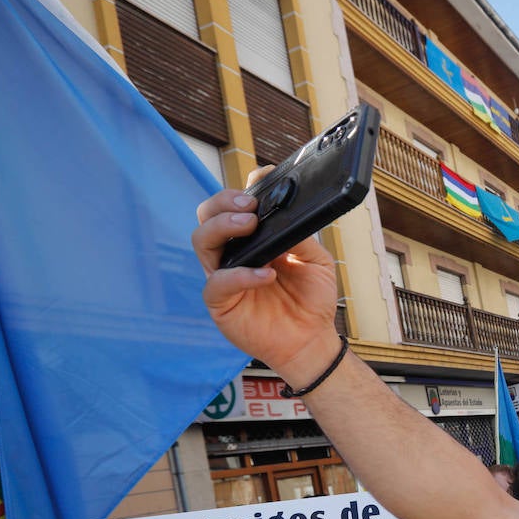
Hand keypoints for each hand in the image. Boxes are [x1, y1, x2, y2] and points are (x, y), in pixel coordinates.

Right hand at [193, 179, 340, 382]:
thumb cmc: (312, 301)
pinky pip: (218, 283)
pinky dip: (240, 275)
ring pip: (202, 240)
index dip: (243, 189)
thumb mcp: (316, 262)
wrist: (312, 340)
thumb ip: (301, 237)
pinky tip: (266, 274)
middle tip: (250, 207)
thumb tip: (288, 216)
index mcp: (254, 239)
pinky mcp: (221, 302)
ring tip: (250, 225)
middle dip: (224, 202)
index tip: (262, 178)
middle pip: (208, 215)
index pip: (236, 206)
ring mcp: (224, 274)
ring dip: (223, 227)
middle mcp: (234, 252)